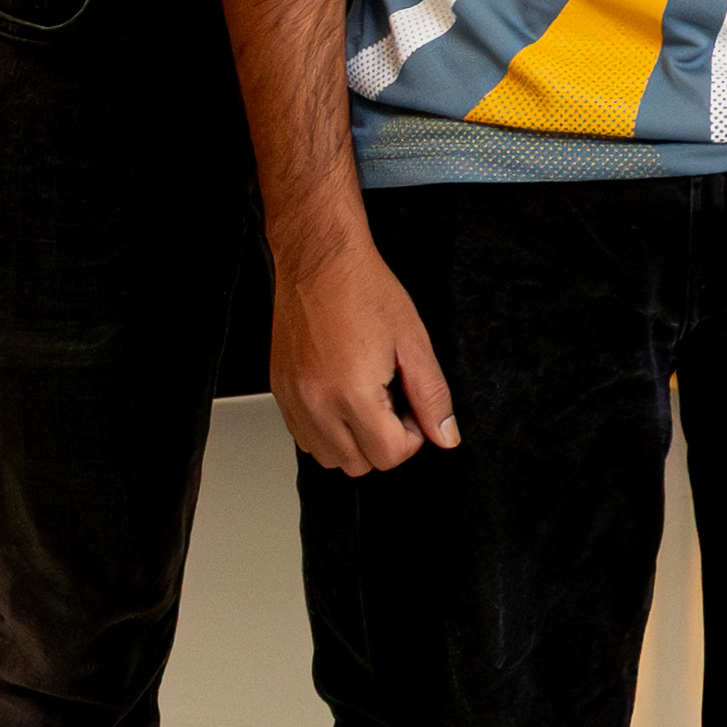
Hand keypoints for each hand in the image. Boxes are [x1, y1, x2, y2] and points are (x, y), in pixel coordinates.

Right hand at [271, 231, 462, 476]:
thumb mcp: (414, 342)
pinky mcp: (280, 392)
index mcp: (351, 392)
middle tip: (393, 401)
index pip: (389, 455)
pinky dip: (327, 430)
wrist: (319, 262)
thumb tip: (446, 435)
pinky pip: (304, 437)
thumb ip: (432, 396)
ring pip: (328, 457)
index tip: (413, 409)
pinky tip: (343, 396)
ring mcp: (293, 399)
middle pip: (358, 464)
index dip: (413, 437)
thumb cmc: (364, 290)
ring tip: (367, 399)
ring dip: (354, 441)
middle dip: (384, 441)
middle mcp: (316, 402)